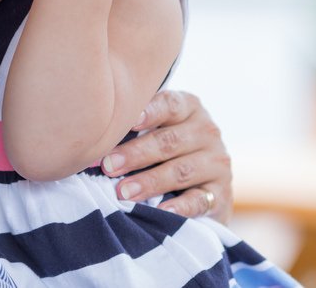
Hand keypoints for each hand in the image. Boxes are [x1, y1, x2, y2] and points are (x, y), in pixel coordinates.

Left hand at [100, 90, 232, 222]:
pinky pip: (199, 201)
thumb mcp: (156, 128)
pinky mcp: (220, 194)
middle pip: (169, 141)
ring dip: (149, 182)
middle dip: (136, 154)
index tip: (127, 122)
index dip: (148, 112)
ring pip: (181, 171)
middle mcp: (207, 131)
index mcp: (189, 107)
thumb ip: (134, 126)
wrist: (203, 184)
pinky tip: (160, 211)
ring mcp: (217, 163)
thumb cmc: (166, 148)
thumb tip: (95, 138)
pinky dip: (179, 207)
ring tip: (123, 192)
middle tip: (108, 166)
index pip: (169, 105)